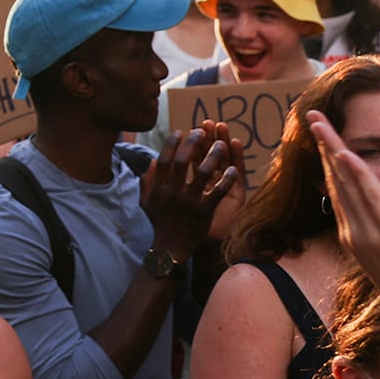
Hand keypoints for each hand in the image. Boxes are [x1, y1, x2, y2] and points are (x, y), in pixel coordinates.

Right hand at [139, 127, 237, 262]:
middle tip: (203, 130)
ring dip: (212, 156)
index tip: (181, 131)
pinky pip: (218, 192)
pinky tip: (233, 169)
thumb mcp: (146, 201)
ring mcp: (189, 201)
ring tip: (221, 143)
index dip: (172, 144)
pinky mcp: (204, 211)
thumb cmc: (158, 223)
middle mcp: (173, 191)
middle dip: (193, 143)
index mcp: (159, 187)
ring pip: (202, 172)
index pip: (165, 159)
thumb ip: (148, 181)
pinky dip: (226, 180)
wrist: (169, 248)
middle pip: (183, 160)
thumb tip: (152, 161)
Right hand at [306, 111, 379, 329]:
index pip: (339, 192)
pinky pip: (370, 199)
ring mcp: (370, 235)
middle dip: (323, 145)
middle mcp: (355, 234)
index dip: (329, 161)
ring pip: (346, 184)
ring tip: (320, 123)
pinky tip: (345, 153)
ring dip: (332, 148)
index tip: (323, 136)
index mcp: (355, 238)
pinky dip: (356, 174)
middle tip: (312, 116)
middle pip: (335, 181)